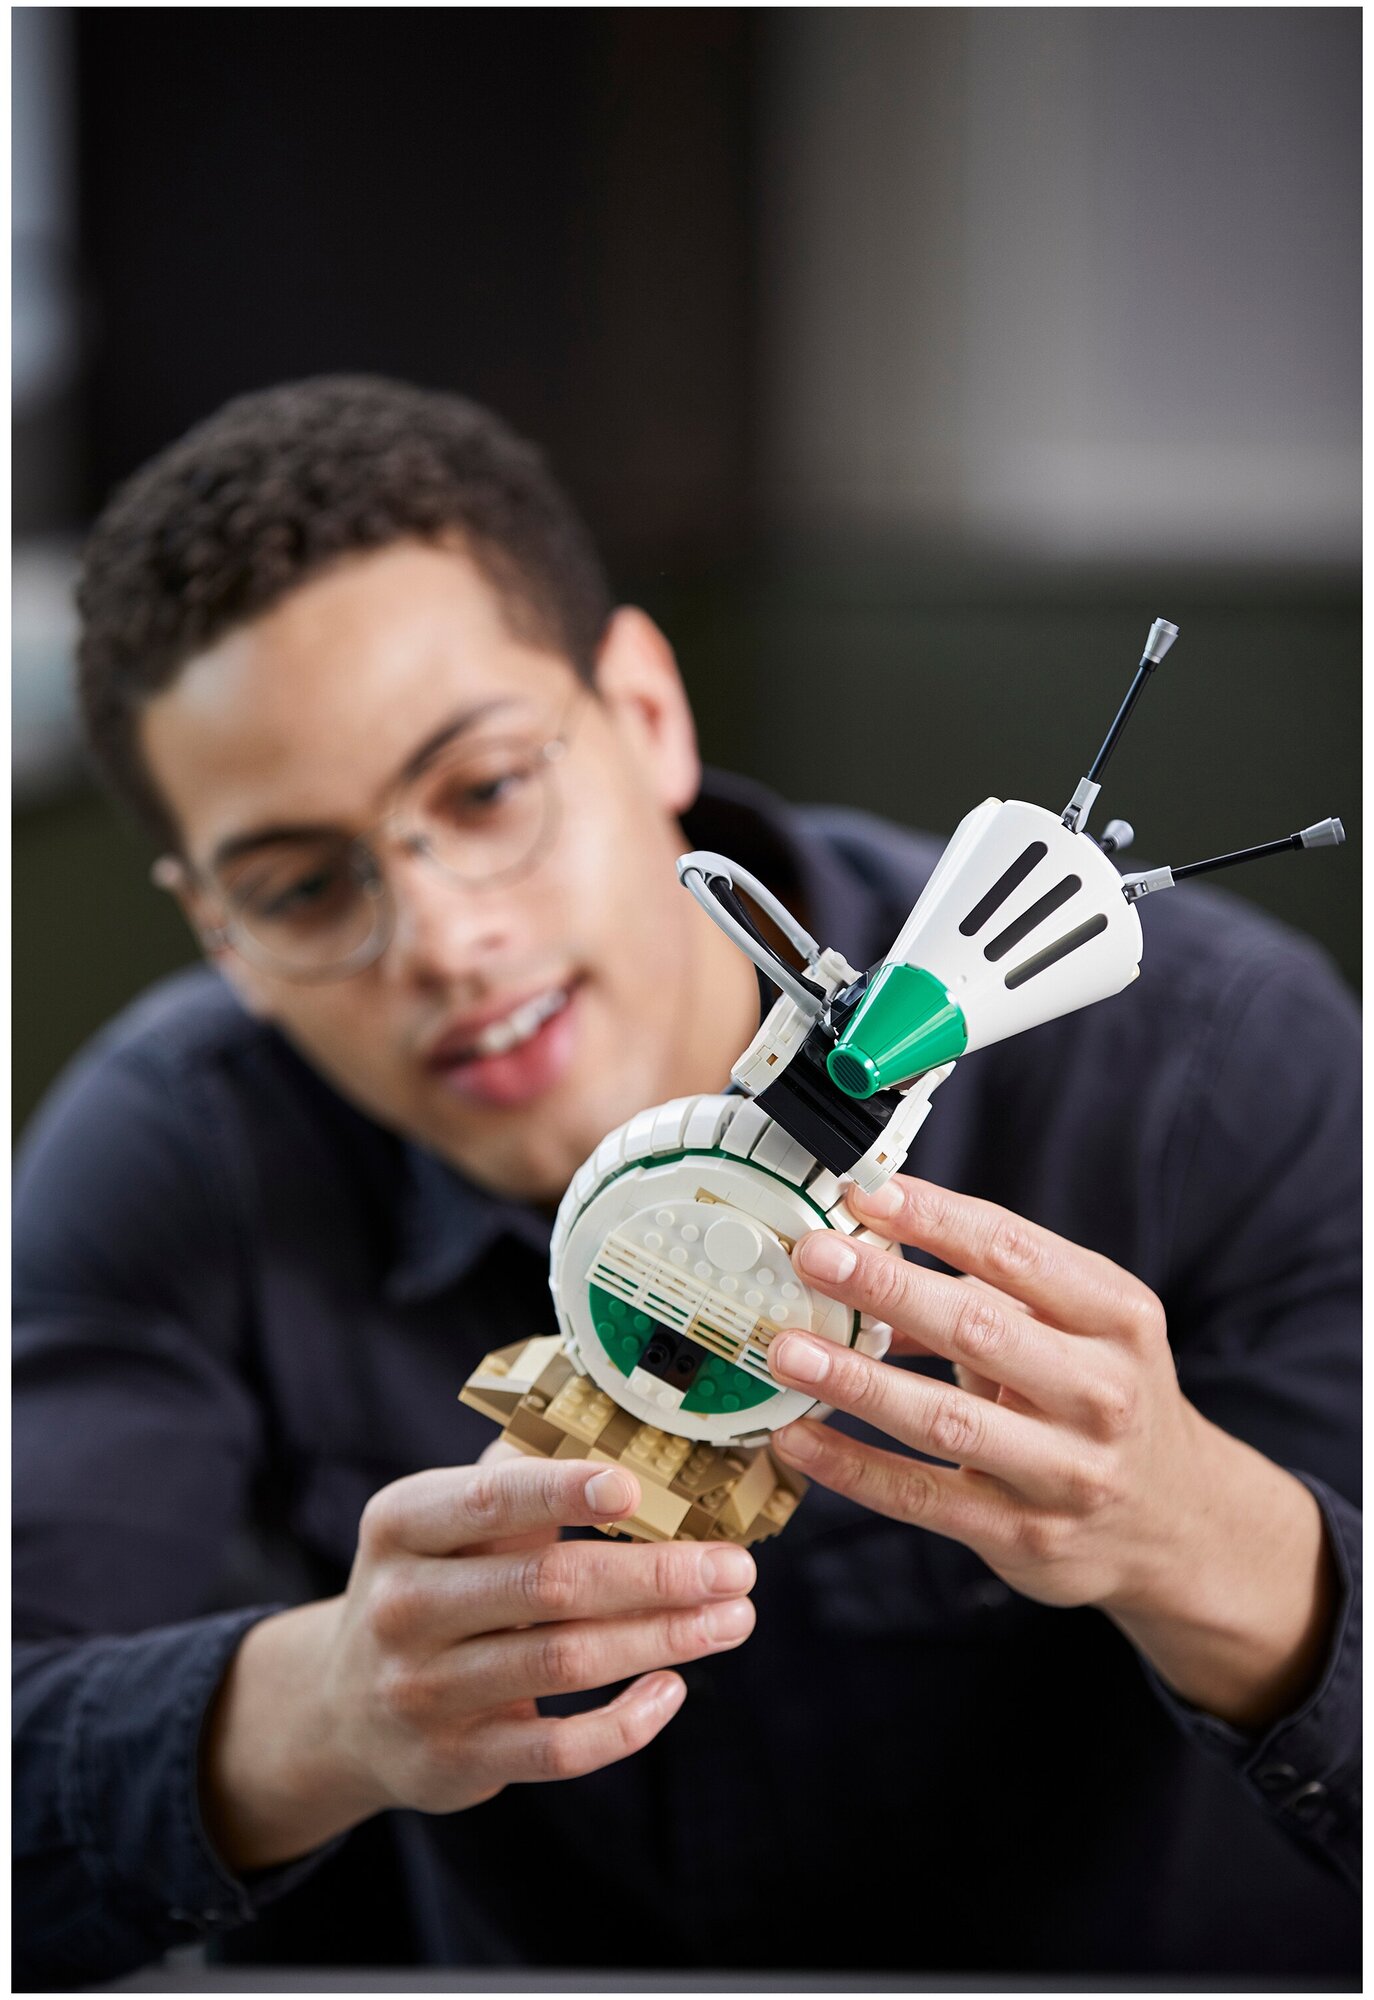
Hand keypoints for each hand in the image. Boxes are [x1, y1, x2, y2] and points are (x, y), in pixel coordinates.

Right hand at [201, 1452, 755, 1867]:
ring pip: (565, 1662)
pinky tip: (672, 1688)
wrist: (344, 1709)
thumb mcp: (440, 1520)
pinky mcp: (457, 1760)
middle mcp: (404, 1606)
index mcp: (402, 1525)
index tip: (634, 1486)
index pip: (489, 1500)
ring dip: (663, 1638)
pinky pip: (558, 1748)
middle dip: (656, 1575)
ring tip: (732, 1618)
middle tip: (735, 1566)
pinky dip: (625, 1722)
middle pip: (548, 1586)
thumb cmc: (429, 1583)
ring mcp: (425, 1691)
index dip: (562, 1491)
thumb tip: (620, 1417)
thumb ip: (517, 1473)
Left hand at [765, 1173, 1333, 1726]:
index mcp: (1116, 1317)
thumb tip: (871, 1246)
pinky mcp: (1023, 1535)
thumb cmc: (1100, 1394)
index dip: (936, 1218)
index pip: (1016, 1252)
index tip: (865, 1191)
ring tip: (787, 1350)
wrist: (1177, 1520)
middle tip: (814, 1255)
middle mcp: (1099, 1392)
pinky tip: (799, 1436)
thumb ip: (990, 1287)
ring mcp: (1064, 1471)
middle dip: (887, 1288)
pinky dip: (853, 1468)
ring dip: (857, 1381)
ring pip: (945, 1420)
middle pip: (980, 1329)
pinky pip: (922, 1497)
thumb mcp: (1082, 1325)